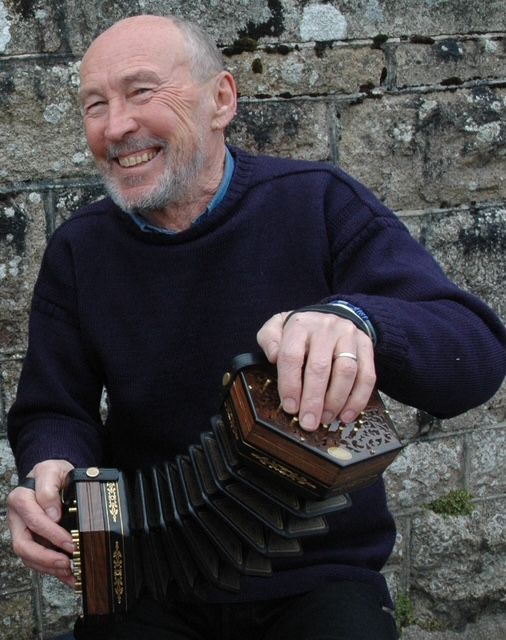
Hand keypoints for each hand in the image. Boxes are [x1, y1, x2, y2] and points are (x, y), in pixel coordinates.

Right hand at [7, 459, 75, 585]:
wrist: (53, 477)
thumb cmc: (52, 474)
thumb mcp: (52, 470)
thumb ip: (49, 488)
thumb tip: (52, 513)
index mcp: (20, 499)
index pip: (33, 519)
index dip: (51, 532)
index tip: (70, 540)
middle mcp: (18, 519)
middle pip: (23, 545)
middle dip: (47, 557)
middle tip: (68, 561)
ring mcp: (23, 533)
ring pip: (29, 557)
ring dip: (50, 567)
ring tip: (70, 572)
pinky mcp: (31, 542)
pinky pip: (37, 561)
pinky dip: (53, 570)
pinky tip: (69, 576)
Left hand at [257, 311, 375, 430]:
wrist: (332, 315)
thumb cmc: (301, 331)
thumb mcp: (277, 327)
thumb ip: (269, 340)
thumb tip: (272, 357)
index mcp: (300, 325)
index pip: (292, 356)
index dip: (290, 384)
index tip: (290, 407)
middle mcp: (326, 329)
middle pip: (320, 367)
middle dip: (314, 400)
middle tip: (309, 422)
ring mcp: (348, 336)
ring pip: (346, 371)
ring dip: (336, 401)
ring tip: (327, 419)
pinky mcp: (366, 346)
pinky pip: (367, 375)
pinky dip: (358, 399)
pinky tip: (347, 415)